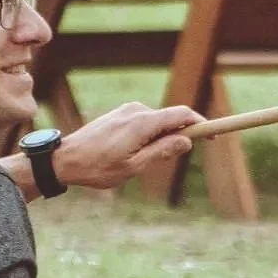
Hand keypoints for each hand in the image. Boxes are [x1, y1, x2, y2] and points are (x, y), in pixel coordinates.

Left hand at [56, 102, 200, 188]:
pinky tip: (130, 153)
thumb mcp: (134, 166)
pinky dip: (148, 135)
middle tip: (166, 160)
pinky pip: (144, 122)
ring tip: (139, 160)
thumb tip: (187, 141)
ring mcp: (126, 110)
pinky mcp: (119, 114)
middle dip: (178, 137)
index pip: (183, 115)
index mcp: (143, 123)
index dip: (202, 124)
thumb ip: (162, 151)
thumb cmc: (97, 167)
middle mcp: (136, 110)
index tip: (213, 135)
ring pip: (157, 122)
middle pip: (171, 119)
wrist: (63, 159)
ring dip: (160, 139)